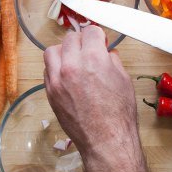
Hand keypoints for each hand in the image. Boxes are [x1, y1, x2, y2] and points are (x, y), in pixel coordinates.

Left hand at [43, 26, 154, 171]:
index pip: (90, 31)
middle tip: (90, 52)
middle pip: (70, 38)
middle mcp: (72, 65)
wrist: (106, 140)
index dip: (98, 36)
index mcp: (94, 58)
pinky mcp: (50, 92)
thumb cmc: (118, 113)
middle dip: (82, 42)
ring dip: (64, 52)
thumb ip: (112, 60)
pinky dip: (56, 68)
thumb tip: (106, 53)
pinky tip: (67, 76)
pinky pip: (47, 70)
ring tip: (74, 61)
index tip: (101, 42)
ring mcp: (57, 79)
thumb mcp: (123, 79)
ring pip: (52, 51)